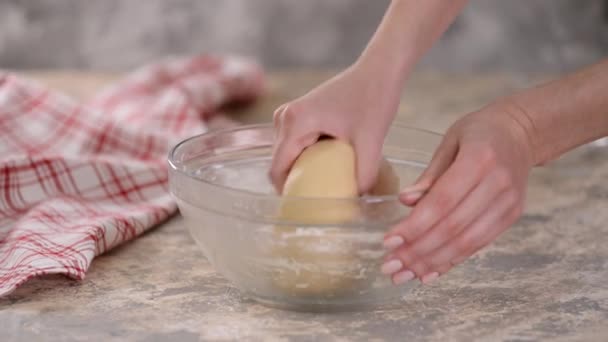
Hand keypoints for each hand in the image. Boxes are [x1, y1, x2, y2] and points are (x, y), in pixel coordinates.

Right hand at [270, 62, 400, 192]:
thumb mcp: (371, 141)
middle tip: (321, 201)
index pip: (278, 169)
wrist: (379, 69)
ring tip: (326, 186)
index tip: (307, 209)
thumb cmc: (374, 98)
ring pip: (288, 155)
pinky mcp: (300, 114)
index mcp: (294, 122)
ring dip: (303, 171)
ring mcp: (290, 114)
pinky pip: (296, 145)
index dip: (288, 193)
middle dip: (297, 183)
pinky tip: (329, 168)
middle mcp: (285, 117)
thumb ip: (364, 174)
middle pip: (281, 163)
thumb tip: (358, 202)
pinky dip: (308, 159)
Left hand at [381, 101, 534, 284]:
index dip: (415, 225)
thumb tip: (405, 201)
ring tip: (403, 274)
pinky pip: (478, 244)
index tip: (389, 241)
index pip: (443, 201)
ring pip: (466, 242)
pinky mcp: (511, 216)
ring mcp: (508, 203)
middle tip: (390, 265)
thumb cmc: (480, 132)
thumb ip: (430, 175)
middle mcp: (498, 184)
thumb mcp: (450, 141)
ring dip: (432, 262)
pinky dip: (451, 261)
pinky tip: (428, 272)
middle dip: (418, 250)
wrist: (522, 132)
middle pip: (453, 227)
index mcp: (480, 159)